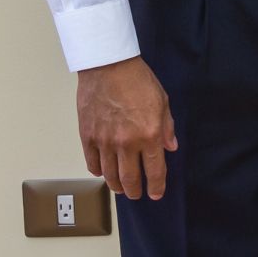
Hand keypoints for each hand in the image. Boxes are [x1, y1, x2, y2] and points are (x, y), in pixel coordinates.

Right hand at [77, 56, 178, 200]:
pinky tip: (102, 172)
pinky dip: (98, 171)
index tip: (156, 193)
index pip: (154, 171)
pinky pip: (92, 162)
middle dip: (135, 191)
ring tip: (120, 187)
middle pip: (130, 179)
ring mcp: (105, 141)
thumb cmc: (136, 79)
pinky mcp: (88, 136)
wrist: (108, 65)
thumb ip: (166, 127)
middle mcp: (126, 143)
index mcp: (148, 134)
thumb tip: (170, 147)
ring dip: (116, 185)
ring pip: (109, 175)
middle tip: (137, 194)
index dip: (156, 186)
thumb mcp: (162, 100)